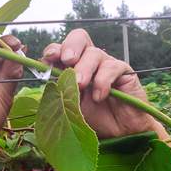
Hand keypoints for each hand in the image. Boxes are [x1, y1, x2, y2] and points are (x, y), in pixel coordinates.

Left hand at [41, 29, 159, 138]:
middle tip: (67, 62)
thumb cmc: (95, 119)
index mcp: (73, 66)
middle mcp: (89, 61)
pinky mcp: (123, 71)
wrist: (121, 133)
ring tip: (81, 86)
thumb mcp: (71, 106)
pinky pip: (111, 67)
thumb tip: (47, 75)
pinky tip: (99, 96)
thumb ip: (60, 90)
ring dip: (84, 69)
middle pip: (79, 37)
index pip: (61, 48)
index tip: (47, 61)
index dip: (53, 50)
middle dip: (70, 47)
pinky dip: (102, 81)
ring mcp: (107, 64)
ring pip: (94, 53)